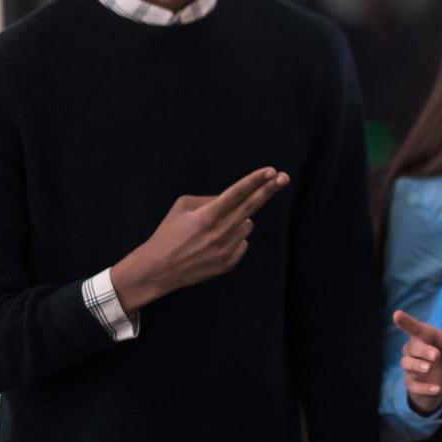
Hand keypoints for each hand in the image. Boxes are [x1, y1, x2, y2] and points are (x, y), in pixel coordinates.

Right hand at [110, 167, 289, 312]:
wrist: (158, 269)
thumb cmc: (168, 234)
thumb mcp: (181, 208)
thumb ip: (209, 199)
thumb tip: (234, 199)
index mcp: (207, 216)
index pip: (236, 193)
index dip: (255, 180)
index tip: (271, 171)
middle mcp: (219, 232)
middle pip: (251, 206)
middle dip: (269, 189)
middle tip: (284, 177)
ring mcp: (225, 249)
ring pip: (247, 224)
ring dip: (238, 221)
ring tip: (214, 230)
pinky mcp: (228, 263)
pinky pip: (243, 243)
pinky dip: (234, 239)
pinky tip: (213, 245)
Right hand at [393, 310, 441, 415]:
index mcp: (423, 335)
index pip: (412, 327)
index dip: (404, 321)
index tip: (396, 314)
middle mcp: (413, 349)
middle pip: (412, 348)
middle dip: (423, 351)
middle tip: (436, 355)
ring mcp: (410, 366)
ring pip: (407, 364)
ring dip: (417, 366)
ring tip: (429, 368)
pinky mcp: (412, 382)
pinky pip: (413, 385)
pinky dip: (424, 387)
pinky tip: (437, 388)